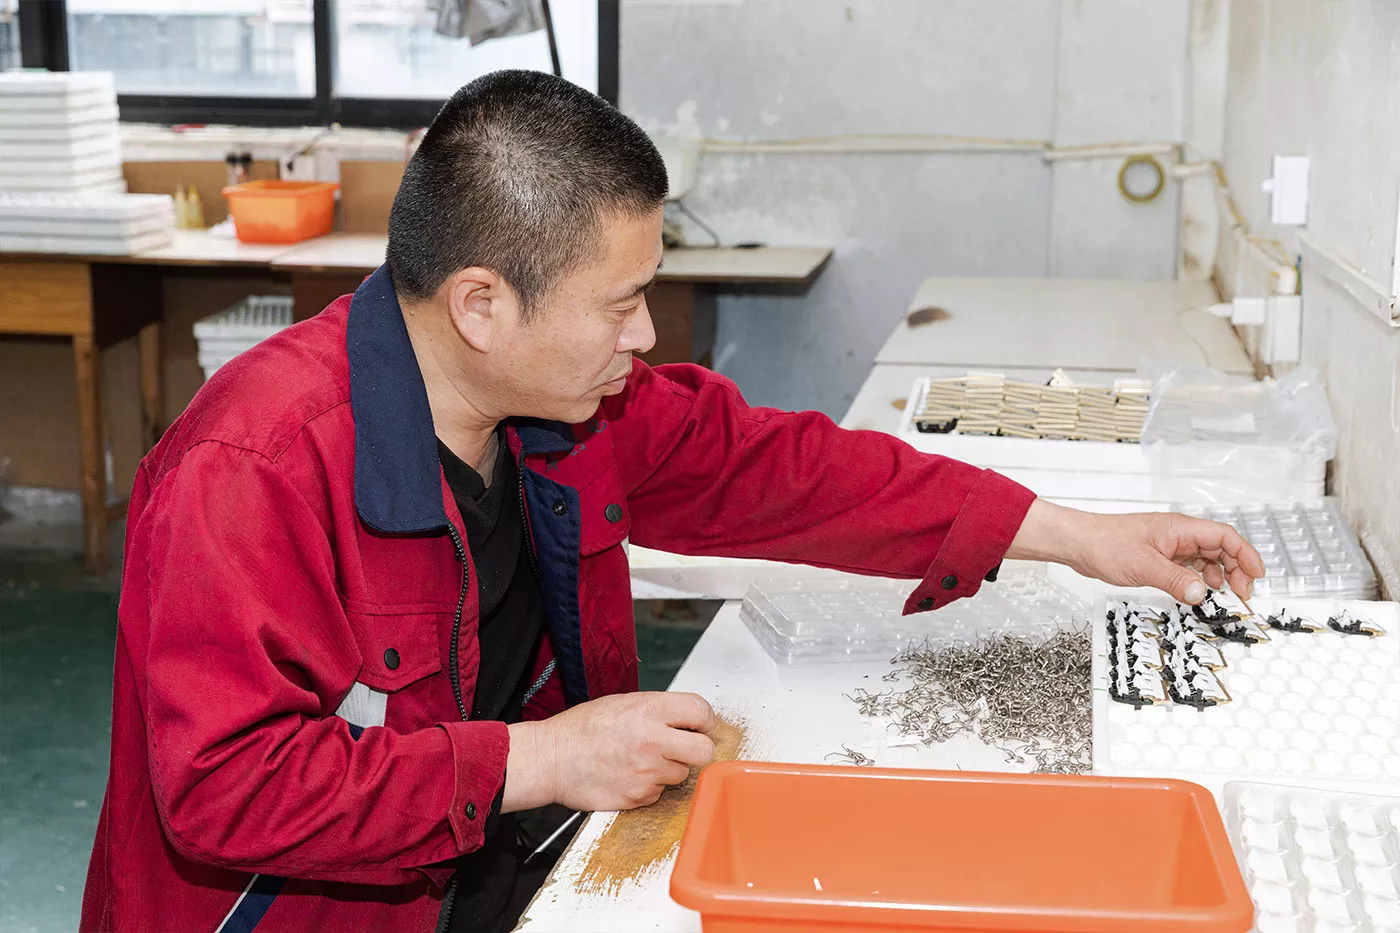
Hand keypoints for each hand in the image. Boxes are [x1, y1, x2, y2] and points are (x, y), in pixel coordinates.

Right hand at [502, 692, 715, 812]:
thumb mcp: (621, 704)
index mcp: (648, 710)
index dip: (704, 720)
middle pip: (705, 750)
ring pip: (682, 774)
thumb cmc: (581, 730)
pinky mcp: (638, 796)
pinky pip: (660, 792)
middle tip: (685, 747)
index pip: (701, 711)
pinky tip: (629, 775)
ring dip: (669, 769)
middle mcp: (652, 740)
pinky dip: (650, 786)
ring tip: (643, 761)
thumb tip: (686, 720)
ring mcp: (647, 772)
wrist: (551, 759)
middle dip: (698, 749)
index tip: (699, 726)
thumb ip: (657, 711)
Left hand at [1007, 500, 1265, 603]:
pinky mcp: (1159, 556)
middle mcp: (1179, 534)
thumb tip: (1203, 594)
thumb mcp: (1144, 566)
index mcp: (1181, 528)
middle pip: (1220, 548)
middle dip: (1236, 569)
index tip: (1257, 576)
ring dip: (1218, 575)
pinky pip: (1188, 566)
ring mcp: (1169, 545)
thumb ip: (1175, 581)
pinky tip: (1198, 592)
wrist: (1078, 543)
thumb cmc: (1106, 545)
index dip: (1246, 554)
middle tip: (1241, 595)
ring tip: (1221, 597)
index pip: (1225, 536)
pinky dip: (1198, 579)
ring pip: (1206, 558)